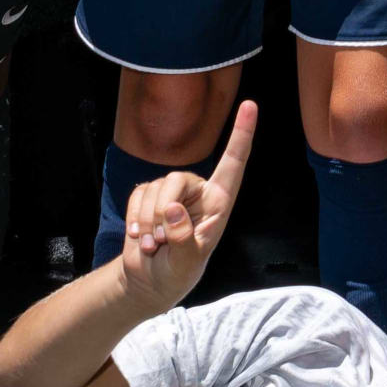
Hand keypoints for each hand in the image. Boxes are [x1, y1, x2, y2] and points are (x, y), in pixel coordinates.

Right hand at [118, 103, 254, 308]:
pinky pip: (138, 194)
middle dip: (161, 211)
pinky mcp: (148, 197)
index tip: (250, 105)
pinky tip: (140, 237)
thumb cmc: (177, 274)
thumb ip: (184, 238)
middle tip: (159, 241)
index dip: (242, 134)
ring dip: (148, 221)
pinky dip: (135, 218)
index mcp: (218, 204)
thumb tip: (172, 208)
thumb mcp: (186, 264)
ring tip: (153, 245)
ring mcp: (172, 193)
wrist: (148, 281)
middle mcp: (197, 193)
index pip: (233, 164)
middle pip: (177, 179)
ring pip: (155, 187)